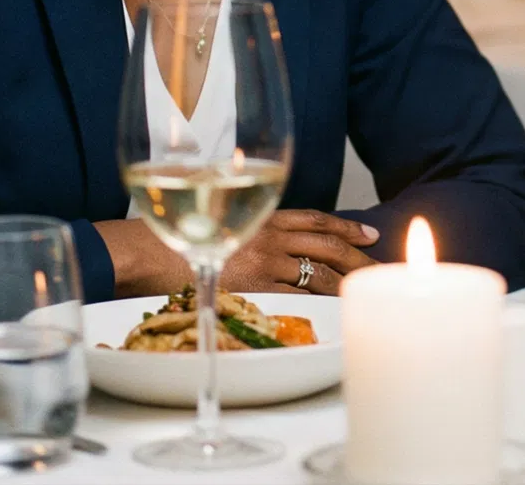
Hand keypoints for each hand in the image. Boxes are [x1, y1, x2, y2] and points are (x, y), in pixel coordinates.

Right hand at [95, 212, 381, 298]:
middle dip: (358, 257)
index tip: (370, 234)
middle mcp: (268, 235)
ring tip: (365, 291)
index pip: (317, 219)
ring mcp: (262, 263)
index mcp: (261, 213)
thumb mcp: (213, 213)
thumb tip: (259, 233)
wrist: (143, 250)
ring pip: (318, 275)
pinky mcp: (251, 289)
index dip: (346, 226)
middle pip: (327, 247)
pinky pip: (294, 299)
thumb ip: (242, 220)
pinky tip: (331, 311)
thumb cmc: (171, 232)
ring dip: (345, 284)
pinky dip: (316, 305)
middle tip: (381, 266)